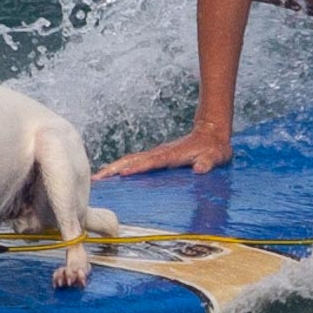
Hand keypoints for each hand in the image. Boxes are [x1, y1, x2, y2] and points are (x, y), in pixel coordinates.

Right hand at [93, 122, 232, 178]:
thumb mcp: (215, 156)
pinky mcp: (155, 157)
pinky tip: (112, 175)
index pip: (151, 162)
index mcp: (172, 155)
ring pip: (130, 160)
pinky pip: (134, 162)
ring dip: (113, 168)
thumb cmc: (214, 149)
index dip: (138, 168)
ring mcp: (156, 154)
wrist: (211, 133)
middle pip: (132, 160)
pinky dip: (120, 168)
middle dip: (114, 169)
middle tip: (97, 179)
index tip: (123, 174)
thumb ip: (208, 162)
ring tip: (96, 179)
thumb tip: (201, 169)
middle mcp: (160, 153)